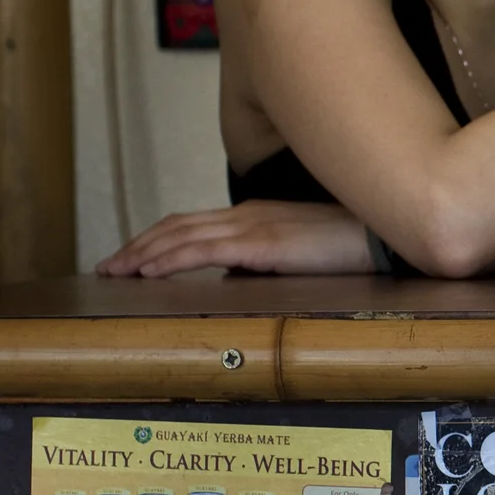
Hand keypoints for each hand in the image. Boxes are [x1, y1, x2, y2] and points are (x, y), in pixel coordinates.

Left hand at [97, 200, 371, 277]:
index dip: (156, 239)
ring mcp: (252, 226)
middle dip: (137, 245)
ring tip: (116, 271)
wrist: (386, 237)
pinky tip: (148, 272)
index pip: (192, 223)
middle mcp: (246, 215)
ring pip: (181, 236)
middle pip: (176, 226)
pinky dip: (170, 260)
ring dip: (142, 253)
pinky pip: (202, 251)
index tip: (131, 257)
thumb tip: (236, 280)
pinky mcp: (262, 244)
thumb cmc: (350, 247)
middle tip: (108, 266)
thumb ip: (265, 261)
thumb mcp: (298, 253)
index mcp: (255, 215)